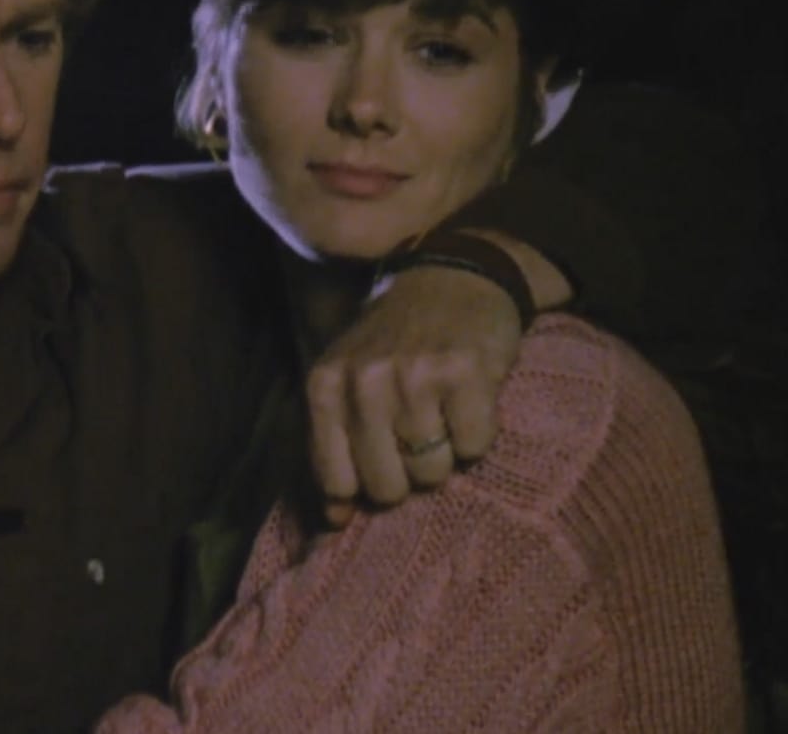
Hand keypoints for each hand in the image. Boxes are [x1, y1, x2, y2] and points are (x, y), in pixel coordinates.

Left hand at [305, 264, 521, 525]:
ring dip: (445, 453)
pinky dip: (478, 435)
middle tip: (418, 433)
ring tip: (443, 412)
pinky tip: (470, 400)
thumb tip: (334, 523)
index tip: (381, 464)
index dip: (363, 486)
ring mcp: (414, 377)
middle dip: (408, 474)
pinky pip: (475, 448)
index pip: (336, 481)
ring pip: (432, 472)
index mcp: (324, 386)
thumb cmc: (393, 343)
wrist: (452, 278)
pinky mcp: (465, 374)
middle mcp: (363, 382)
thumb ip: (333, 446)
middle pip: (388, 486)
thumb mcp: (346, 381)